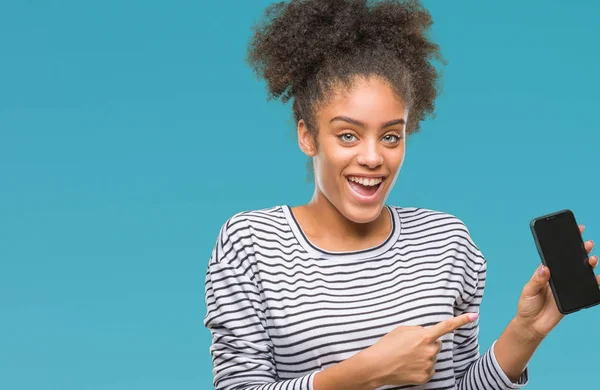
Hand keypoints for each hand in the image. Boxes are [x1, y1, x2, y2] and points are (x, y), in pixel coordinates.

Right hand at [365, 313, 477, 386]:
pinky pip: (429, 368)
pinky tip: (409, 366)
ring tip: (407, 357)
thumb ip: (418, 330)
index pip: (446, 326)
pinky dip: (421, 367)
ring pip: (432, 357)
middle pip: (437, 344)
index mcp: (424, 336)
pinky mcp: (426, 376)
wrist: (377, 365)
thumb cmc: (387, 345)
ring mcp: (429, 364)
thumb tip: (427, 334)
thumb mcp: (402, 330)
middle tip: (411, 346)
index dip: (461, 320)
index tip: (474, 315)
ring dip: (424, 356)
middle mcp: (430, 350)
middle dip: (428, 344)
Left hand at [516, 224, 597, 339]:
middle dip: (580, 251)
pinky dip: (594, 283)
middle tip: (588, 243)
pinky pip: (586, 289)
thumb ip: (537, 280)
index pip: (555, 255)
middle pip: (571, 262)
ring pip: (580, 273)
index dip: (564, 244)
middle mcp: (557, 278)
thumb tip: (545, 268)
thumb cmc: (527, 305)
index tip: (574, 232)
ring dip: (588, 265)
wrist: (532, 325)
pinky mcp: (572, 298)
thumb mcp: (528, 291)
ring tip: (592, 258)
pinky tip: (599, 278)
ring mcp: (566, 287)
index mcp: (545, 272)